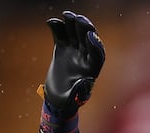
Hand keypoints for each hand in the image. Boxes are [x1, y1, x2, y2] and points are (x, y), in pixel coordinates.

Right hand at [39, 11, 104, 132]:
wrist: (58, 99)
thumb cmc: (69, 101)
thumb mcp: (73, 99)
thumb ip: (79, 90)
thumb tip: (84, 83)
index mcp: (92, 70)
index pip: (97, 55)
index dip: (95, 45)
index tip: (91, 36)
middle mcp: (85, 59)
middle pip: (87, 41)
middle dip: (85, 30)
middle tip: (79, 19)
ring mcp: (73, 52)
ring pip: (75, 35)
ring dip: (72, 24)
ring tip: (68, 15)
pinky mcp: (62, 49)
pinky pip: (61, 35)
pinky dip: (57, 28)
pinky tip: (52, 21)